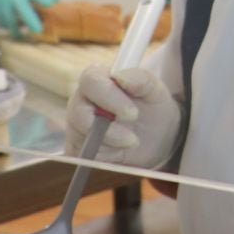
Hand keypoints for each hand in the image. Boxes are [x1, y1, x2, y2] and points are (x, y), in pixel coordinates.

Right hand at [0, 0, 57, 36]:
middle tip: (38, 31)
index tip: (51, 4)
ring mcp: (1, 1)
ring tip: (23, 36)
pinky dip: (7, 26)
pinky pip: (1, 22)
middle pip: (22, 8)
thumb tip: (56, 0)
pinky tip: (11, 27)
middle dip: (30, 20)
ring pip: (10, 20)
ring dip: (17, 30)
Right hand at [67, 63, 181, 168]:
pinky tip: (119, 153)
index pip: (90, 80)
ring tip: (131, 142)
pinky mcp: (78, 150)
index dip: (109, 96)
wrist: (157, 136)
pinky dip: (103, 157)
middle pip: (78, 111)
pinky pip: (81, 157)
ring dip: (109, 143)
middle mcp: (81, 102)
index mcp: (97, 80)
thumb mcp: (155, 91)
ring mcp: (76, 127)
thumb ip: (141, 79)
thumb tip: (120, 76)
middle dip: (108, 128)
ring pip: (79, 137)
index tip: (132, 113)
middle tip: (132, 137)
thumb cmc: (151, 106)